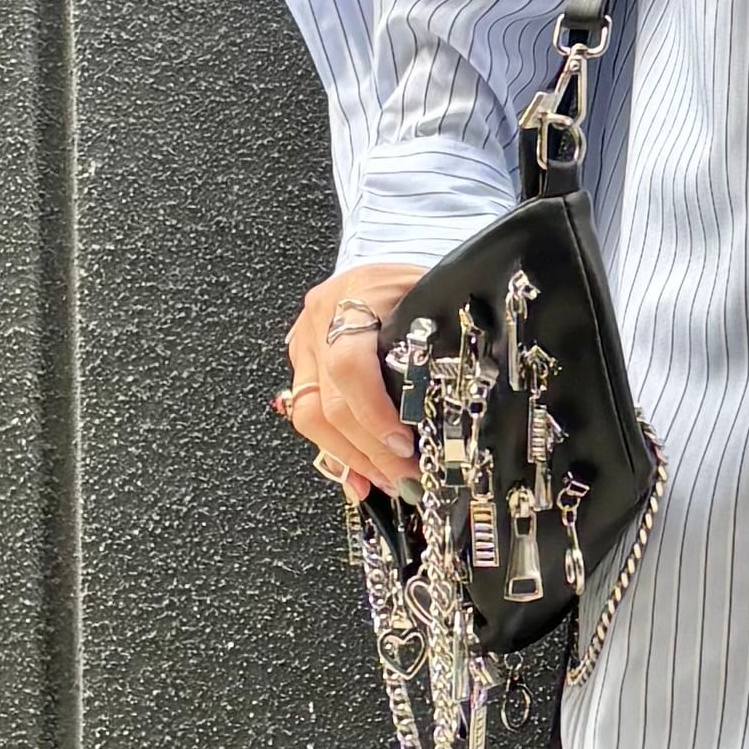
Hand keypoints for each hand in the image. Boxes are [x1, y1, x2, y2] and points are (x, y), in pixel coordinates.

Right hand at [275, 262, 420, 499]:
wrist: (383, 266)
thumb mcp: (433, 301)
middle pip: (327, 401)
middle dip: (368, 451)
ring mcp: (304, 341)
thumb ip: (434, 346)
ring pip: (308, 415)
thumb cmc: (415, 282)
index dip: (373, 412)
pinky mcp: (300, 360)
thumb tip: (448, 411)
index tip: (402, 445)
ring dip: (349, 458)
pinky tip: (355, 476)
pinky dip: (334, 450)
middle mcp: (321, 318)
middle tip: (404, 477)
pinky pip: (306, 414)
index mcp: (357, 295)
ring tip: (383, 481)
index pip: (349, 364)